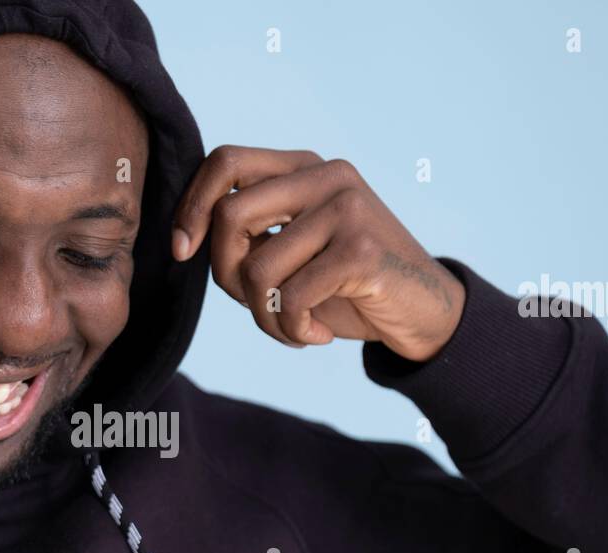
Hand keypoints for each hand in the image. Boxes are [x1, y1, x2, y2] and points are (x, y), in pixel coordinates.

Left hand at [172, 146, 464, 361]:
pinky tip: (314, 336)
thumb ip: (250, 236)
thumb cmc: (347, 287)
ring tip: (289, 327)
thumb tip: (187, 240)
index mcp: (305, 167)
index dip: (191, 206)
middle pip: (230, 215)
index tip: (183, 251)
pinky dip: (292, 331)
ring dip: (263, 316)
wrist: (424, 312)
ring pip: (256, 267)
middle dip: (224, 274)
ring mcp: (347, 208)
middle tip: (254, 304)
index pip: (226, 161)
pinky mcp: (361, 250)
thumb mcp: (293, 251)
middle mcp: (326, 176)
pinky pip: (290, 299)